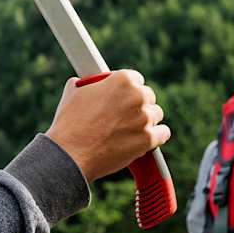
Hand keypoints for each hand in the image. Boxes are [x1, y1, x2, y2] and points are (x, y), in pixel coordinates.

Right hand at [45, 69, 169, 182]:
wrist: (71, 153)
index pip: (135, 78)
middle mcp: (137, 96)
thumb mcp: (74, 92)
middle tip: (124, 114)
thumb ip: (88, 84)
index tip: (122, 96)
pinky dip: (156, 137)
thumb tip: (85, 83)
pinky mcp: (148, 139)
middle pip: (148, 96)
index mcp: (122, 80)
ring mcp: (144, 118)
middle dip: (138, 104)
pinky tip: (145, 138)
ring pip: (156, 115)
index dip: (127, 88)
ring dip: (146, 120)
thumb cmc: (70, 123)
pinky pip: (163, 133)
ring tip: (129, 129)